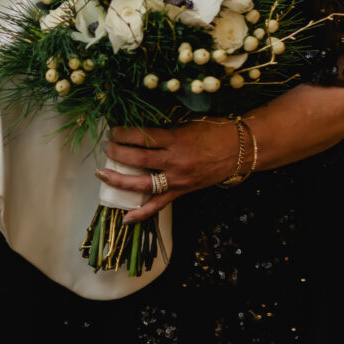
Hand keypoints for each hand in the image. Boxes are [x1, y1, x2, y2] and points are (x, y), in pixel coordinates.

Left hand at [100, 119, 242, 221]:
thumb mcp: (187, 124)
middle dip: (117, 153)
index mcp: (175, 139)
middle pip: (137, 159)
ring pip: (143, 183)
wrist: (239, 150)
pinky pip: (159, 205)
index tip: (112, 131)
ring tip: (103, 174)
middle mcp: (174, 161)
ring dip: (120, 180)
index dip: (124, 134)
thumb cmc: (214, 131)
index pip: (142, 137)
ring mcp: (177, 179)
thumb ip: (165, 130)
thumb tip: (140, 130)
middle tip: (106, 147)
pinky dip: (142, 213)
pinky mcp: (182, 191)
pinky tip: (126, 218)